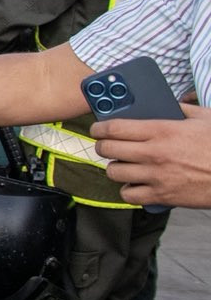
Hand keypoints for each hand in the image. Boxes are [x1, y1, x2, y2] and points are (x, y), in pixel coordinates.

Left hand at [95, 105, 210, 208]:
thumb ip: (182, 109)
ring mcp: (157, 176)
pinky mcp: (162, 196)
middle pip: (108, 150)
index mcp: (162, 131)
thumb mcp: (205, 118)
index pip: (114, 127)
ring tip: (123, 164)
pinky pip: (129, 195)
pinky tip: (135, 184)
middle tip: (107, 146)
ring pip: (114, 173)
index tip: (98, 129)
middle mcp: (154, 153)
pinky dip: (128, 190)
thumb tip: (167, 104)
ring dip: (115, 168)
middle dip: (103, 146)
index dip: (100, 128)